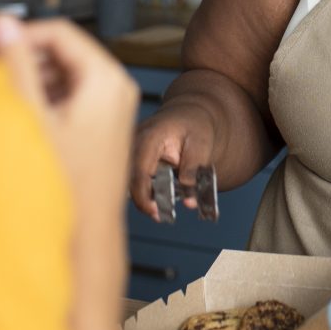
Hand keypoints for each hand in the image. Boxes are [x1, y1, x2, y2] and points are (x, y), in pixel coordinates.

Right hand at [0, 15, 138, 205]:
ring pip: (63, 72)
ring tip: (4, 94)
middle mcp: (115, 88)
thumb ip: (18, 67)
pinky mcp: (101, 122)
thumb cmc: (69, 185)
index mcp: (107, 80)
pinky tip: (22, 113)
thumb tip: (3, 27)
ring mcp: (110, 105)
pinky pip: (69, 93)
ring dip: (31, 77)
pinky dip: (43, 96)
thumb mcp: (35, 117)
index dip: (22, 34)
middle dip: (25, 57)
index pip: (60, 32)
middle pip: (62, 51)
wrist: (87, 231)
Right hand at [129, 104, 218, 219]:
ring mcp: (132, 150)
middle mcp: (135, 143)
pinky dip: (146, 190)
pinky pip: (136, 178)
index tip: (154, 212)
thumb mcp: (201, 145)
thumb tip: (189, 201)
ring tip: (161, 211)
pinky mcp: (134, 158)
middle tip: (160, 216)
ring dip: (144, 196)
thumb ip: (193, 171)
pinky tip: (159, 199)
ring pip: (129, 180)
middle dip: (142, 200)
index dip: (143, 195)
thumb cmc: (195, 126)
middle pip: (129, 177)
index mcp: (150, 137)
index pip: (139, 170)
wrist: (189, 114)